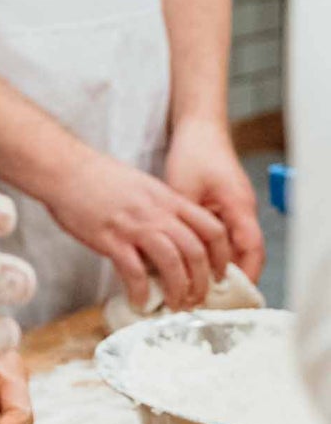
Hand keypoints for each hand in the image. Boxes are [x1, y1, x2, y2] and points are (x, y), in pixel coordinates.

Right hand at [45, 148, 231, 311]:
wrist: (63, 167)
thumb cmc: (96, 175)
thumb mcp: (140, 184)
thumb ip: (159, 207)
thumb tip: (169, 235)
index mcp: (166, 198)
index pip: (211, 228)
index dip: (222, 256)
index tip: (220, 274)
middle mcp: (156, 212)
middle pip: (196, 251)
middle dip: (202, 282)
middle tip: (198, 298)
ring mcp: (134, 226)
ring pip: (172, 264)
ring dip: (178, 290)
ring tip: (175, 304)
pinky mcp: (110, 238)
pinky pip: (134, 272)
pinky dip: (140, 292)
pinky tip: (139, 301)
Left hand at [164, 117, 265, 282]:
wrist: (198, 128)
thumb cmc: (194, 153)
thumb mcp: (183, 189)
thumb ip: (182, 220)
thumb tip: (172, 251)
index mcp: (239, 208)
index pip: (251, 250)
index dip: (244, 274)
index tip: (230, 294)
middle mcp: (242, 211)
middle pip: (245, 252)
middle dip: (230, 275)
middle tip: (209, 295)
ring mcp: (234, 208)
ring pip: (232, 244)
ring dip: (219, 262)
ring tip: (199, 282)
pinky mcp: (223, 204)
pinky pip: (222, 233)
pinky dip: (211, 247)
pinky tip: (193, 257)